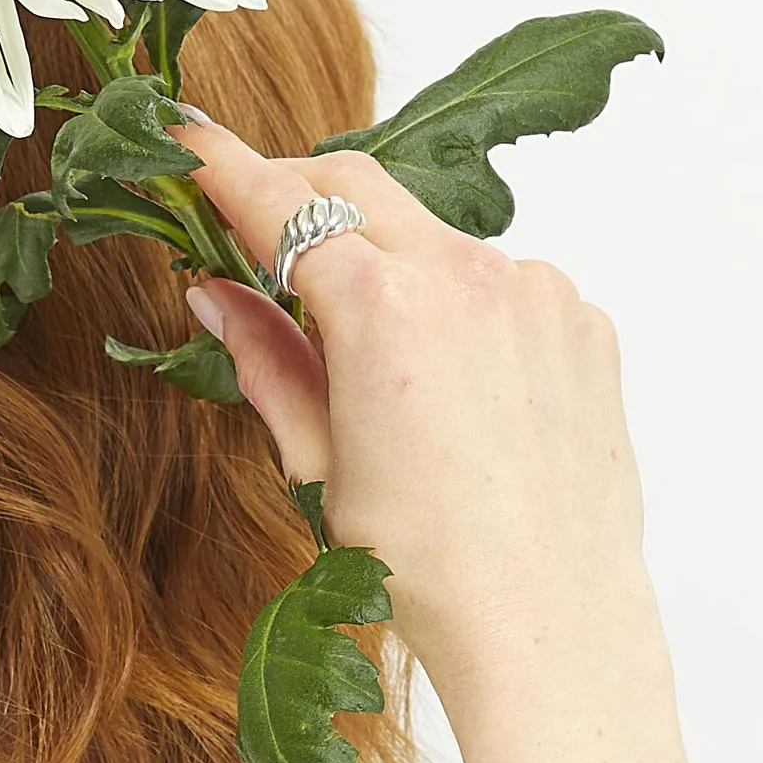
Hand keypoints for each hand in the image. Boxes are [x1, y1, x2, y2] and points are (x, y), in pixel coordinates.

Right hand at [175, 111, 745, 762]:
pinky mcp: (581, 318)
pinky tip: (449, 382)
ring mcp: (534, 290)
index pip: (277, 204)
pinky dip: (457, 302)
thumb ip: (263, 358)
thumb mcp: (316, 461)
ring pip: (432, 233)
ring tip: (369, 349)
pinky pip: (499, 281)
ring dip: (386, 259)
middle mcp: (464, 275)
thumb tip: (210, 296)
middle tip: (255, 227)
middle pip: (356, 184)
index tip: (182, 140)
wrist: (549, 622)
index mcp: (381, 307)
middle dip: (297, 193)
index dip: (218, 167)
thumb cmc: (426, 565)